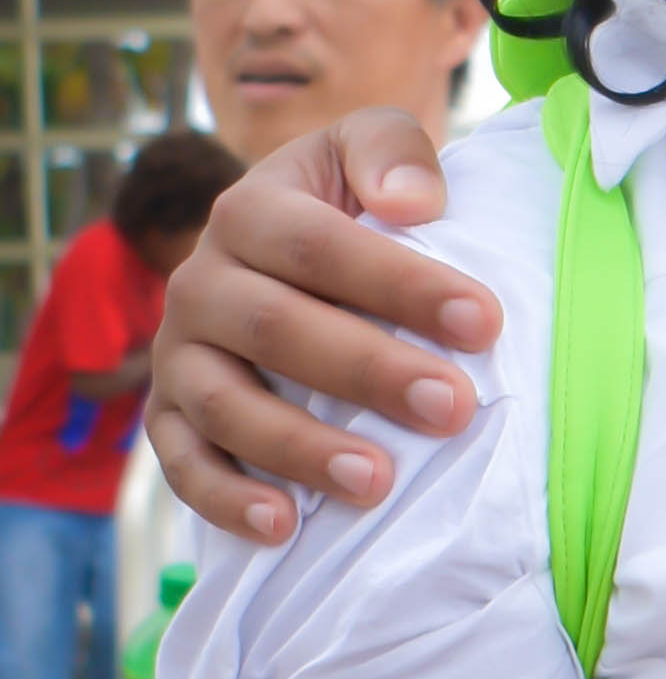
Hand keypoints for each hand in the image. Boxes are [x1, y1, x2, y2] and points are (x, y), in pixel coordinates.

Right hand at [145, 112, 502, 540]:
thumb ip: (391, 151)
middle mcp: (201, 282)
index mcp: (251, 211)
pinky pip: (183, 464)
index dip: (402, 284)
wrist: (282, 257)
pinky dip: (225, 499)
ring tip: (377, 481)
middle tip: (451, 408)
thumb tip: (412, 202)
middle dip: (369, 372)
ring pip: (226, 404)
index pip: (321, 247)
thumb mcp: (368, 151)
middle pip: (277, 328)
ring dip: (300, 447)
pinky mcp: (168, 418)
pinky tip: (283, 527)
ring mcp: (180, 355)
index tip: (485, 322)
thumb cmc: (349, 209)